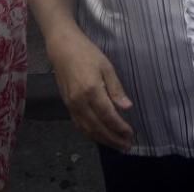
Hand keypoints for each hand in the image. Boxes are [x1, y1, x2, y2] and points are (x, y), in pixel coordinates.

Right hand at [47, 27, 133, 150]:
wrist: (62, 47)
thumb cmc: (87, 53)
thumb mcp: (106, 66)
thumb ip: (116, 89)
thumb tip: (127, 107)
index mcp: (92, 90)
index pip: (108, 116)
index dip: (120, 127)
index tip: (131, 134)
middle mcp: (79, 102)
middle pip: (97, 127)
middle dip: (113, 139)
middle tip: (126, 146)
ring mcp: (71, 105)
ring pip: (87, 129)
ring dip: (102, 140)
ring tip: (116, 145)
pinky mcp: (66, 105)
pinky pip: (79, 125)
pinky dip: (90, 134)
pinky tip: (99, 136)